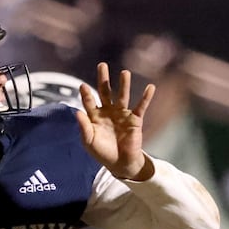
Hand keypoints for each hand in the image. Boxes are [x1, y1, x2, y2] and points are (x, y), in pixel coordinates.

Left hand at [75, 63, 154, 180]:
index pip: (89, 102)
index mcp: (95, 116)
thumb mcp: (89, 142)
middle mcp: (108, 111)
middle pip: (105, 92)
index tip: (83, 86)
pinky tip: (150, 87)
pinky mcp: (135, 119)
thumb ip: (84, 127)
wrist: (120, 164)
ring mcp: (122, 114)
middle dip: (103, 79)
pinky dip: (146, 97)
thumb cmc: (102, 153)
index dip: (86, 94)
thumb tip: (77, 112)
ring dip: (124, 85)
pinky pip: (141, 106)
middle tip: (102, 65)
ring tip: (124, 73)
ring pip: (123, 96)